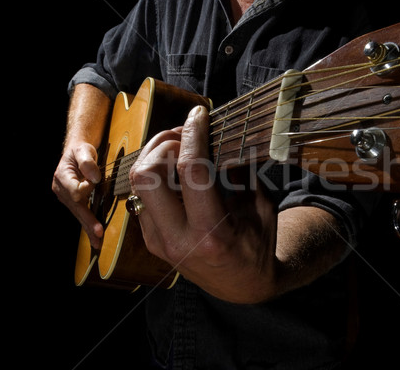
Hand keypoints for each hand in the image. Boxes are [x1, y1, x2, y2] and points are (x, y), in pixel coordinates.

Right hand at [52, 141, 103, 247]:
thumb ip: (87, 162)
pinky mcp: (71, 201)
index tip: (96, 180)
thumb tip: (94, 177)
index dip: (87, 189)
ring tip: (97, 242)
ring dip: (88, 227)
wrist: (76, 152)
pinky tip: (93, 235)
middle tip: (98, 234)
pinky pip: (80, 213)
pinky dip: (87, 224)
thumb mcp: (84, 150)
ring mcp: (65, 197)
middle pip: (76, 208)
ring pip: (78, 214)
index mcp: (62, 177)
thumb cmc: (80, 150)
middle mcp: (60, 189)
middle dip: (88, 221)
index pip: (76, 191)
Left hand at [129, 106, 279, 302]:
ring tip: (180, 148)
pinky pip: (142, 196)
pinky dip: (156, 175)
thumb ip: (243, 171)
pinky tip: (176, 170)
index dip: (193, 134)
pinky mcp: (151, 240)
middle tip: (186, 136)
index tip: (199, 114)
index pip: (191, 170)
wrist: (240, 286)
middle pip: (147, 173)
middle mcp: (178, 239)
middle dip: (164, 144)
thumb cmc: (258, 245)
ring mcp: (159, 242)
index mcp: (212, 232)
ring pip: (138, 182)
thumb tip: (228, 132)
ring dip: (156, 156)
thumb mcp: (261, 208)